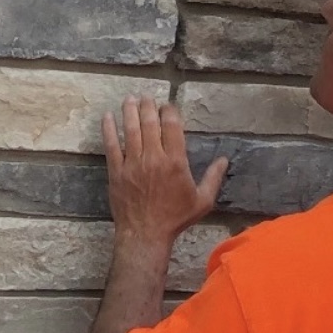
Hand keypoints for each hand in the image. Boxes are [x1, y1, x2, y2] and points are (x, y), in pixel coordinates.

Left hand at [102, 98, 227, 246]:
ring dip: (130, 111)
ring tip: (130, 99)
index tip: (167, 106)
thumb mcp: (202, 201)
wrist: (145, 235)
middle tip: (147, 97)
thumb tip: (225, 160)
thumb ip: (213, 178)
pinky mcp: (116, 172)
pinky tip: (108, 117)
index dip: (169, 111)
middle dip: (148, 106)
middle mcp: (153, 158)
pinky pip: (111, 145)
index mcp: (175, 162)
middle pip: (149, 122)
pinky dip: (109, 129)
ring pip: (130, 129)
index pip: (171, 126)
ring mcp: (132, 164)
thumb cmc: (175, 219)